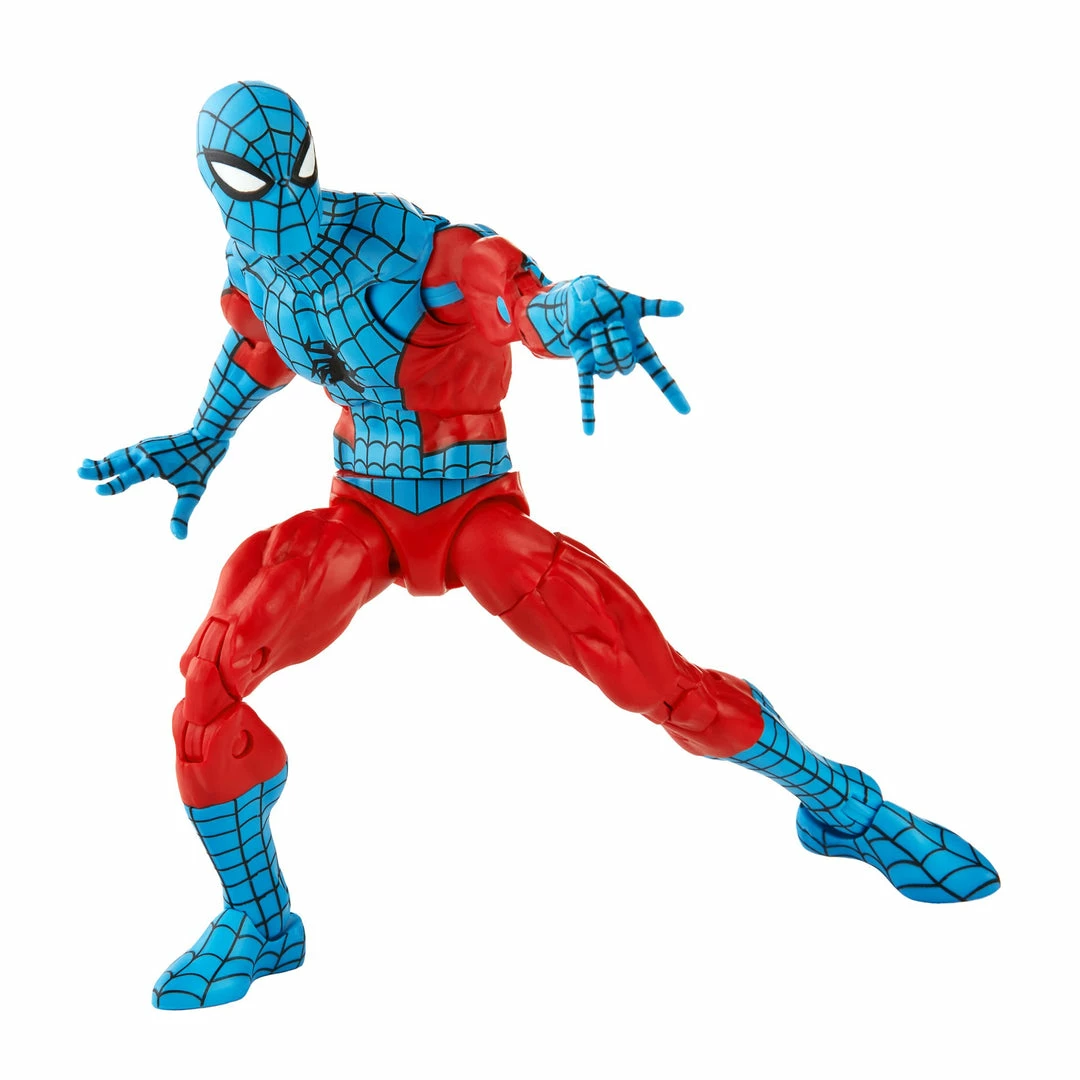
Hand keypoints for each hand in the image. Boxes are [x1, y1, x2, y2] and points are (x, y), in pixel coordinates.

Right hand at [78, 430, 228, 538]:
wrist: (206, 437)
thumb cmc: (201, 465)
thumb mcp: (194, 491)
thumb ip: (182, 513)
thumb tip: (180, 538)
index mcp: (153, 464)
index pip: (129, 476)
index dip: (114, 485)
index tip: (98, 490)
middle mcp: (144, 453)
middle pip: (116, 463)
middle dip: (97, 470)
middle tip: (79, 473)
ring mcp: (143, 447)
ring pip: (117, 457)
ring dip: (100, 462)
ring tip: (82, 465)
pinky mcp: (144, 445)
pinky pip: (123, 453)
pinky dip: (110, 458)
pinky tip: (101, 461)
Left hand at [564, 275, 688, 433]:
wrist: (583, 298)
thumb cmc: (612, 299)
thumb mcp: (632, 302)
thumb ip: (656, 306)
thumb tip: (682, 309)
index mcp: (640, 347)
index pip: (660, 374)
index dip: (673, 393)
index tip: (687, 410)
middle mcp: (624, 359)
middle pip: (626, 363)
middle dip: (617, 339)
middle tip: (610, 322)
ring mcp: (604, 364)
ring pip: (606, 368)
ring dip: (600, 344)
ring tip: (595, 328)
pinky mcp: (584, 365)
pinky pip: (587, 391)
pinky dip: (588, 411)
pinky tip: (589, 433)